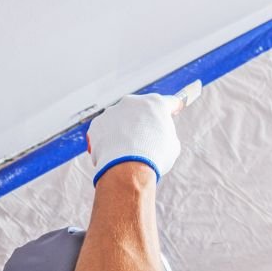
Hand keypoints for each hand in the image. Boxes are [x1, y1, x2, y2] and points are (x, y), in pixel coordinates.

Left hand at [85, 82, 200, 184]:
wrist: (128, 168)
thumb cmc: (154, 157)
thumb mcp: (172, 145)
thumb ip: (165, 134)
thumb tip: (159, 135)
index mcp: (155, 103)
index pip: (169, 102)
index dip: (173, 108)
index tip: (173, 110)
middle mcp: (132, 102)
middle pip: (140, 109)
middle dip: (143, 121)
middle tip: (146, 138)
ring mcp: (112, 112)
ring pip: (120, 119)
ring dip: (124, 130)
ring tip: (127, 151)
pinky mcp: (97, 124)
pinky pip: (105, 130)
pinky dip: (109, 139)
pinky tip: (114, 153)